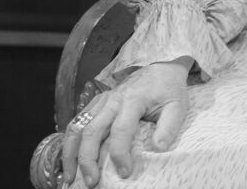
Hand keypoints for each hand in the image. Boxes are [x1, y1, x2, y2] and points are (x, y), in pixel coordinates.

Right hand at [61, 57, 191, 187]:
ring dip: (70, 153)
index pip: (121, 130)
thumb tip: (158, 148)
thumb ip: (169, 127)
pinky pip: (76, 122)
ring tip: (69, 176)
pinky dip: (69, 142)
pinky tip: (68, 159)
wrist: (161, 70)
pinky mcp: (96, 104)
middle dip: (87, 159)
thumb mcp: (177, 106)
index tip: (124, 173)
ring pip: (77, 126)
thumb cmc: (169, 90)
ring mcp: (101, 101)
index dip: (120, 154)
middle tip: (91, 182)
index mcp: (133, 100)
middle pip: (92, 131)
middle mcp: (112, 100)